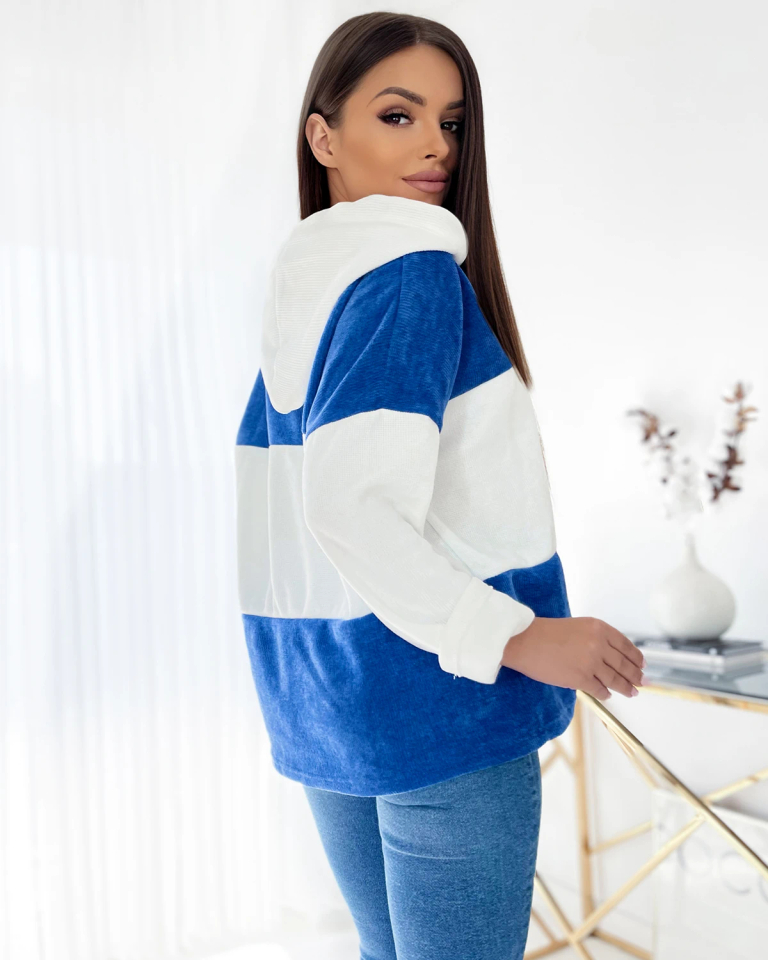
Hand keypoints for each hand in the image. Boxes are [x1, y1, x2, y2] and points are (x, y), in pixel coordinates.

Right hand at [501, 616, 645, 700]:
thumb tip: (614, 657)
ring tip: (632, 692)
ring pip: (615, 679)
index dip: (636, 657)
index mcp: (599, 628)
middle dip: (636, 675)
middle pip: (624, 664)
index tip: (642, 665)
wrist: (525, 641)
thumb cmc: (547, 633)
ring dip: (626, 687)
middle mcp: (599, 644)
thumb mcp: (578, 627)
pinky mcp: (580, 679)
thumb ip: (597, 639)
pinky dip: (606, 693)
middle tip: (643, 682)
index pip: (626, 645)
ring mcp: (591, 663)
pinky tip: (608, 694)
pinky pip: (600, 689)